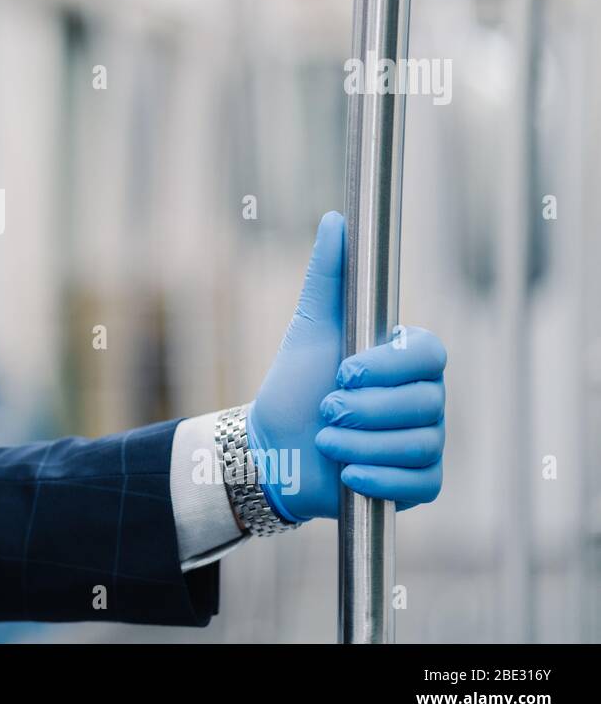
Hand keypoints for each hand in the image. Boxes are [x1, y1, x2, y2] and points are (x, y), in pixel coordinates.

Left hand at [246, 211, 445, 521]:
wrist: (273, 447)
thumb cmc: (294, 385)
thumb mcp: (308, 328)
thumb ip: (327, 277)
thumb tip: (336, 220)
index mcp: (406, 360)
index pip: (430, 354)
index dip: (390, 366)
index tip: (344, 370)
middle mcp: (426, 399)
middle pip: (426, 403)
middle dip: (366, 409)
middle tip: (326, 408)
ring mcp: (426, 442)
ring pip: (420, 443)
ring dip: (361, 442)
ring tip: (325, 438)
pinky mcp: (420, 483)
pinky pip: (422, 483)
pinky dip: (380, 479)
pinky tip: (347, 472)